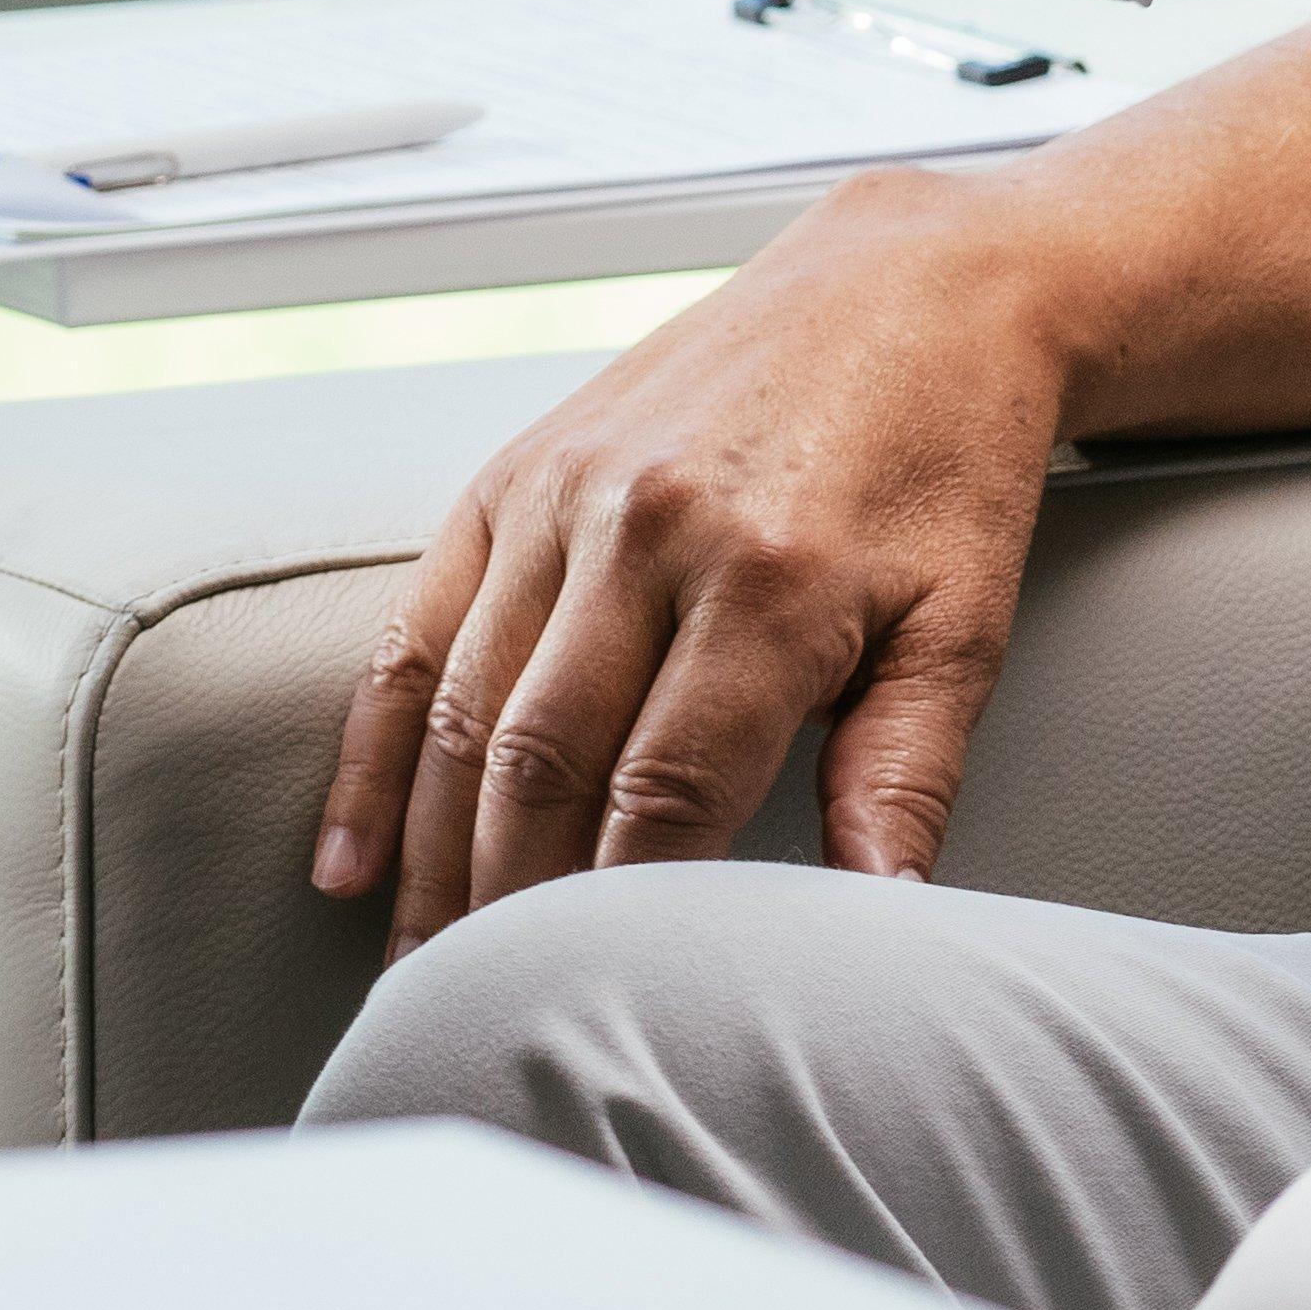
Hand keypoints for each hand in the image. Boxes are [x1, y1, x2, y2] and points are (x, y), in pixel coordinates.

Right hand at [309, 182, 1071, 956]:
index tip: (606, 1011)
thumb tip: (877, 926)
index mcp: (767, 579)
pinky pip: (417, 627)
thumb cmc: (949, 470)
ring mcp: (566, 493)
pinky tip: (348, 859)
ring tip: (421, 973)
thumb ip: (906, 777)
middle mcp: (647, 530)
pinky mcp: (517, 470)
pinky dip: (372, 750)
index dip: (626, 919)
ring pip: (469, 710)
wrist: (913, 283)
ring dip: (432, 857)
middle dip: (510, 913)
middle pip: (545, 763)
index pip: (667, 795)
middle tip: (487, 1026)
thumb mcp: (961, 623)